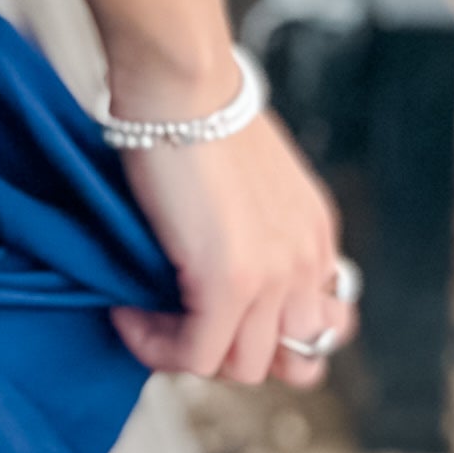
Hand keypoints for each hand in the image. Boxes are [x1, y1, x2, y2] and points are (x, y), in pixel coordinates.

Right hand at [110, 105, 356, 389]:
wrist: (183, 84)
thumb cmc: (196, 112)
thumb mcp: (249, 179)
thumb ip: (255, 228)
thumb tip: (213, 266)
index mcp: (316, 236)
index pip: (326, 327)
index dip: (275, 337)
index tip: (224, 316)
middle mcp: (306, 262)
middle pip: (294, 362)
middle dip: (235, 352)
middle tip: (184, 321)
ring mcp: (273, 278)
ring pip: (242, 368)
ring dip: (190, 351)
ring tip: (147, 314)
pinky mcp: (229, 284)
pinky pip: (194, 356)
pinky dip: (155, 346)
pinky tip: (127, 313)